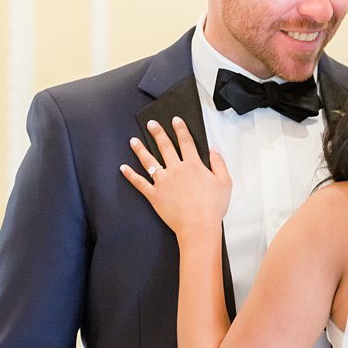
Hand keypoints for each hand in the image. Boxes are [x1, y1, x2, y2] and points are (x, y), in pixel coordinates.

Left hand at [121, 117, 231, 241]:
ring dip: (140, 149)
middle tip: (150, 124)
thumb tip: (214, 149)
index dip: (180, 129)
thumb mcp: (224, 182)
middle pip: (165, 147)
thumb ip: (219, 163)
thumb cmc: (212, 207)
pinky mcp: (154, 195)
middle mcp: (175, 170)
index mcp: (193, 165)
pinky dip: (130, 175)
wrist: (198, 227)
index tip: (175, 120)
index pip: (186, 142)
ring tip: (133, 141)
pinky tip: (123, 168)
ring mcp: (163, 182)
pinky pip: (139, 183)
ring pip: (149, 161)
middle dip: (157, 133)